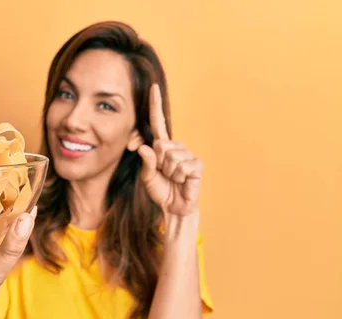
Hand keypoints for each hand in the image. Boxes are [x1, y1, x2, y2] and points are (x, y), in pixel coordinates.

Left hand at [138, 84, 202, 216]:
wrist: (174, 208)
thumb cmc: (162, 191)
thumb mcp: (147, 177)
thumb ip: (146, 162)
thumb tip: (144, 147)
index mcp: (162, 147)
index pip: (158, 123)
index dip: (155, 105)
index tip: (153, 87)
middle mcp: (176, 147)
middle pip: (161, 146)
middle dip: (158, 164)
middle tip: (165, 175)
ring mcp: (188, 154)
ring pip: (171, 157)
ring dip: (168, 172)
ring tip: (173, 179)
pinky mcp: (197, 164)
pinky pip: (182, 166)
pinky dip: (178, 176)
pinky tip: (182, 181)